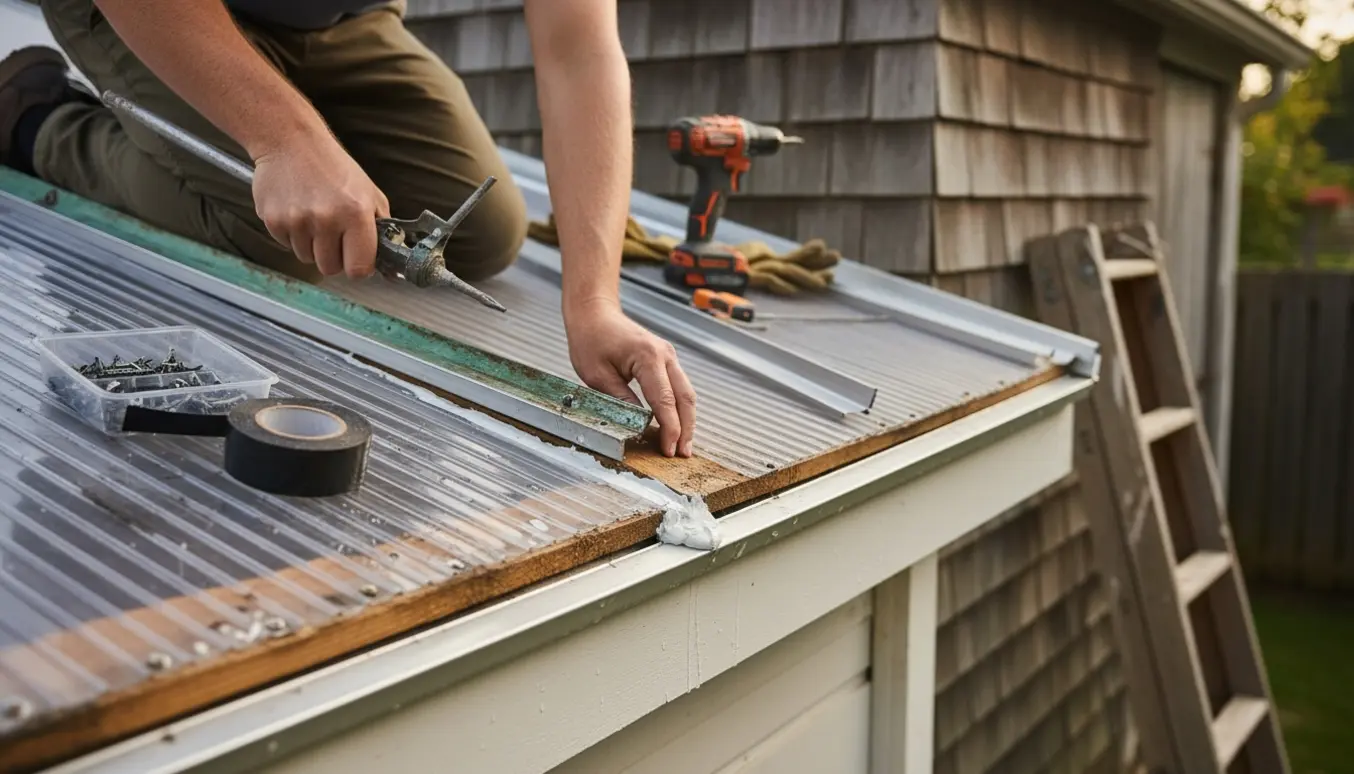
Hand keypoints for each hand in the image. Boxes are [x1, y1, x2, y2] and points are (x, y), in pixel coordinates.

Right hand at [252, 135, 389, 278]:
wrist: (291, 141)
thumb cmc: (334, 167)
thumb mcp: (370, 193)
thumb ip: (382, 230)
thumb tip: (391, 267)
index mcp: (356, 213)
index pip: (358, 269)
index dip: (358, 266)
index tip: (356, 257)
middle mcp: (326, 219)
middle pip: (330, 268)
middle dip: (334, 257)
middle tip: (333, 233)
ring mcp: (297, 221)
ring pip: (306, 258)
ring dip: (312, 245)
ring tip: (314, 217)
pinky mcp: (273, 220)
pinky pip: (286, 245)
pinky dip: (293, 235)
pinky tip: (297, 211)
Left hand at [566, 301, 696, 456]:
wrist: (594, 312)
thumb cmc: (591, 338)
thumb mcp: (597, 376)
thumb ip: (621, 401)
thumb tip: (639, 426)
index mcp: (648, 358)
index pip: (665, 401)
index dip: (670, 429)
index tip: (670, 450)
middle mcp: (665, 355)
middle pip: (685, 398)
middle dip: (686, 428)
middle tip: (683, 454)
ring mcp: (668, 355)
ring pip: (686, 392)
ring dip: (687, 419)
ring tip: (683, 444)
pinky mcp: (666, 359)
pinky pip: (679, 386)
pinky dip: (680, 407)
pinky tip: (677, 424)